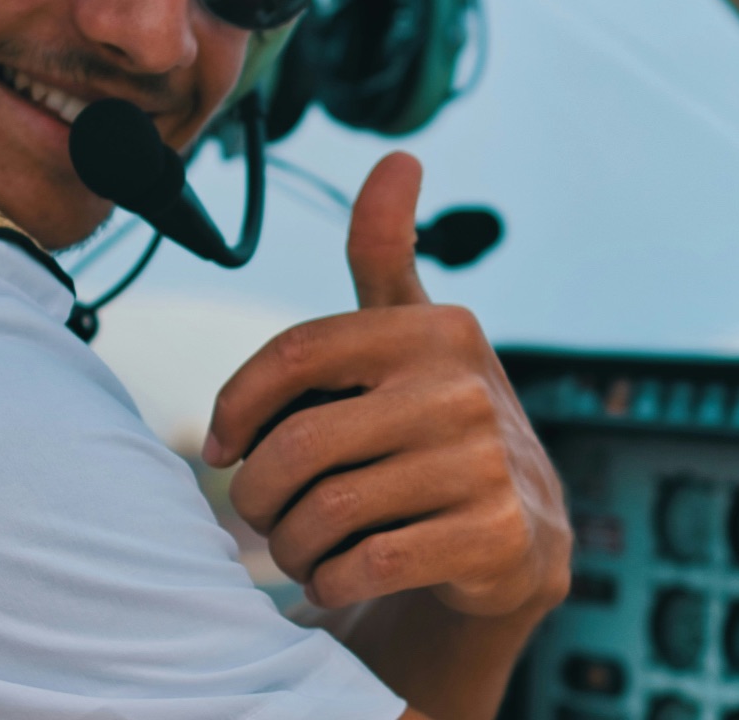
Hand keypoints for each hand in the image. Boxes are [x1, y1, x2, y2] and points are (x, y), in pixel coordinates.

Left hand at [203, 153, 571, 615]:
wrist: (518, 534)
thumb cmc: (435, 423)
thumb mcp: (415, 333)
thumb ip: (387, 252)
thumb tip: (400, 157)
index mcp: (434, 329)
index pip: (295, 354)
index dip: (237, 404)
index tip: (220, 445)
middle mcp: (465, 388)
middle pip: (301, 444)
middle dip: (257, 494)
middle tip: (257, 515)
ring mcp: (487, 463)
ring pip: (328, 512)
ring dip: (291, 545)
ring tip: (297, 549)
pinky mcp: (496, 536)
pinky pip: (368, 564)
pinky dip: (331, 580)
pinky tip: (334, 577)